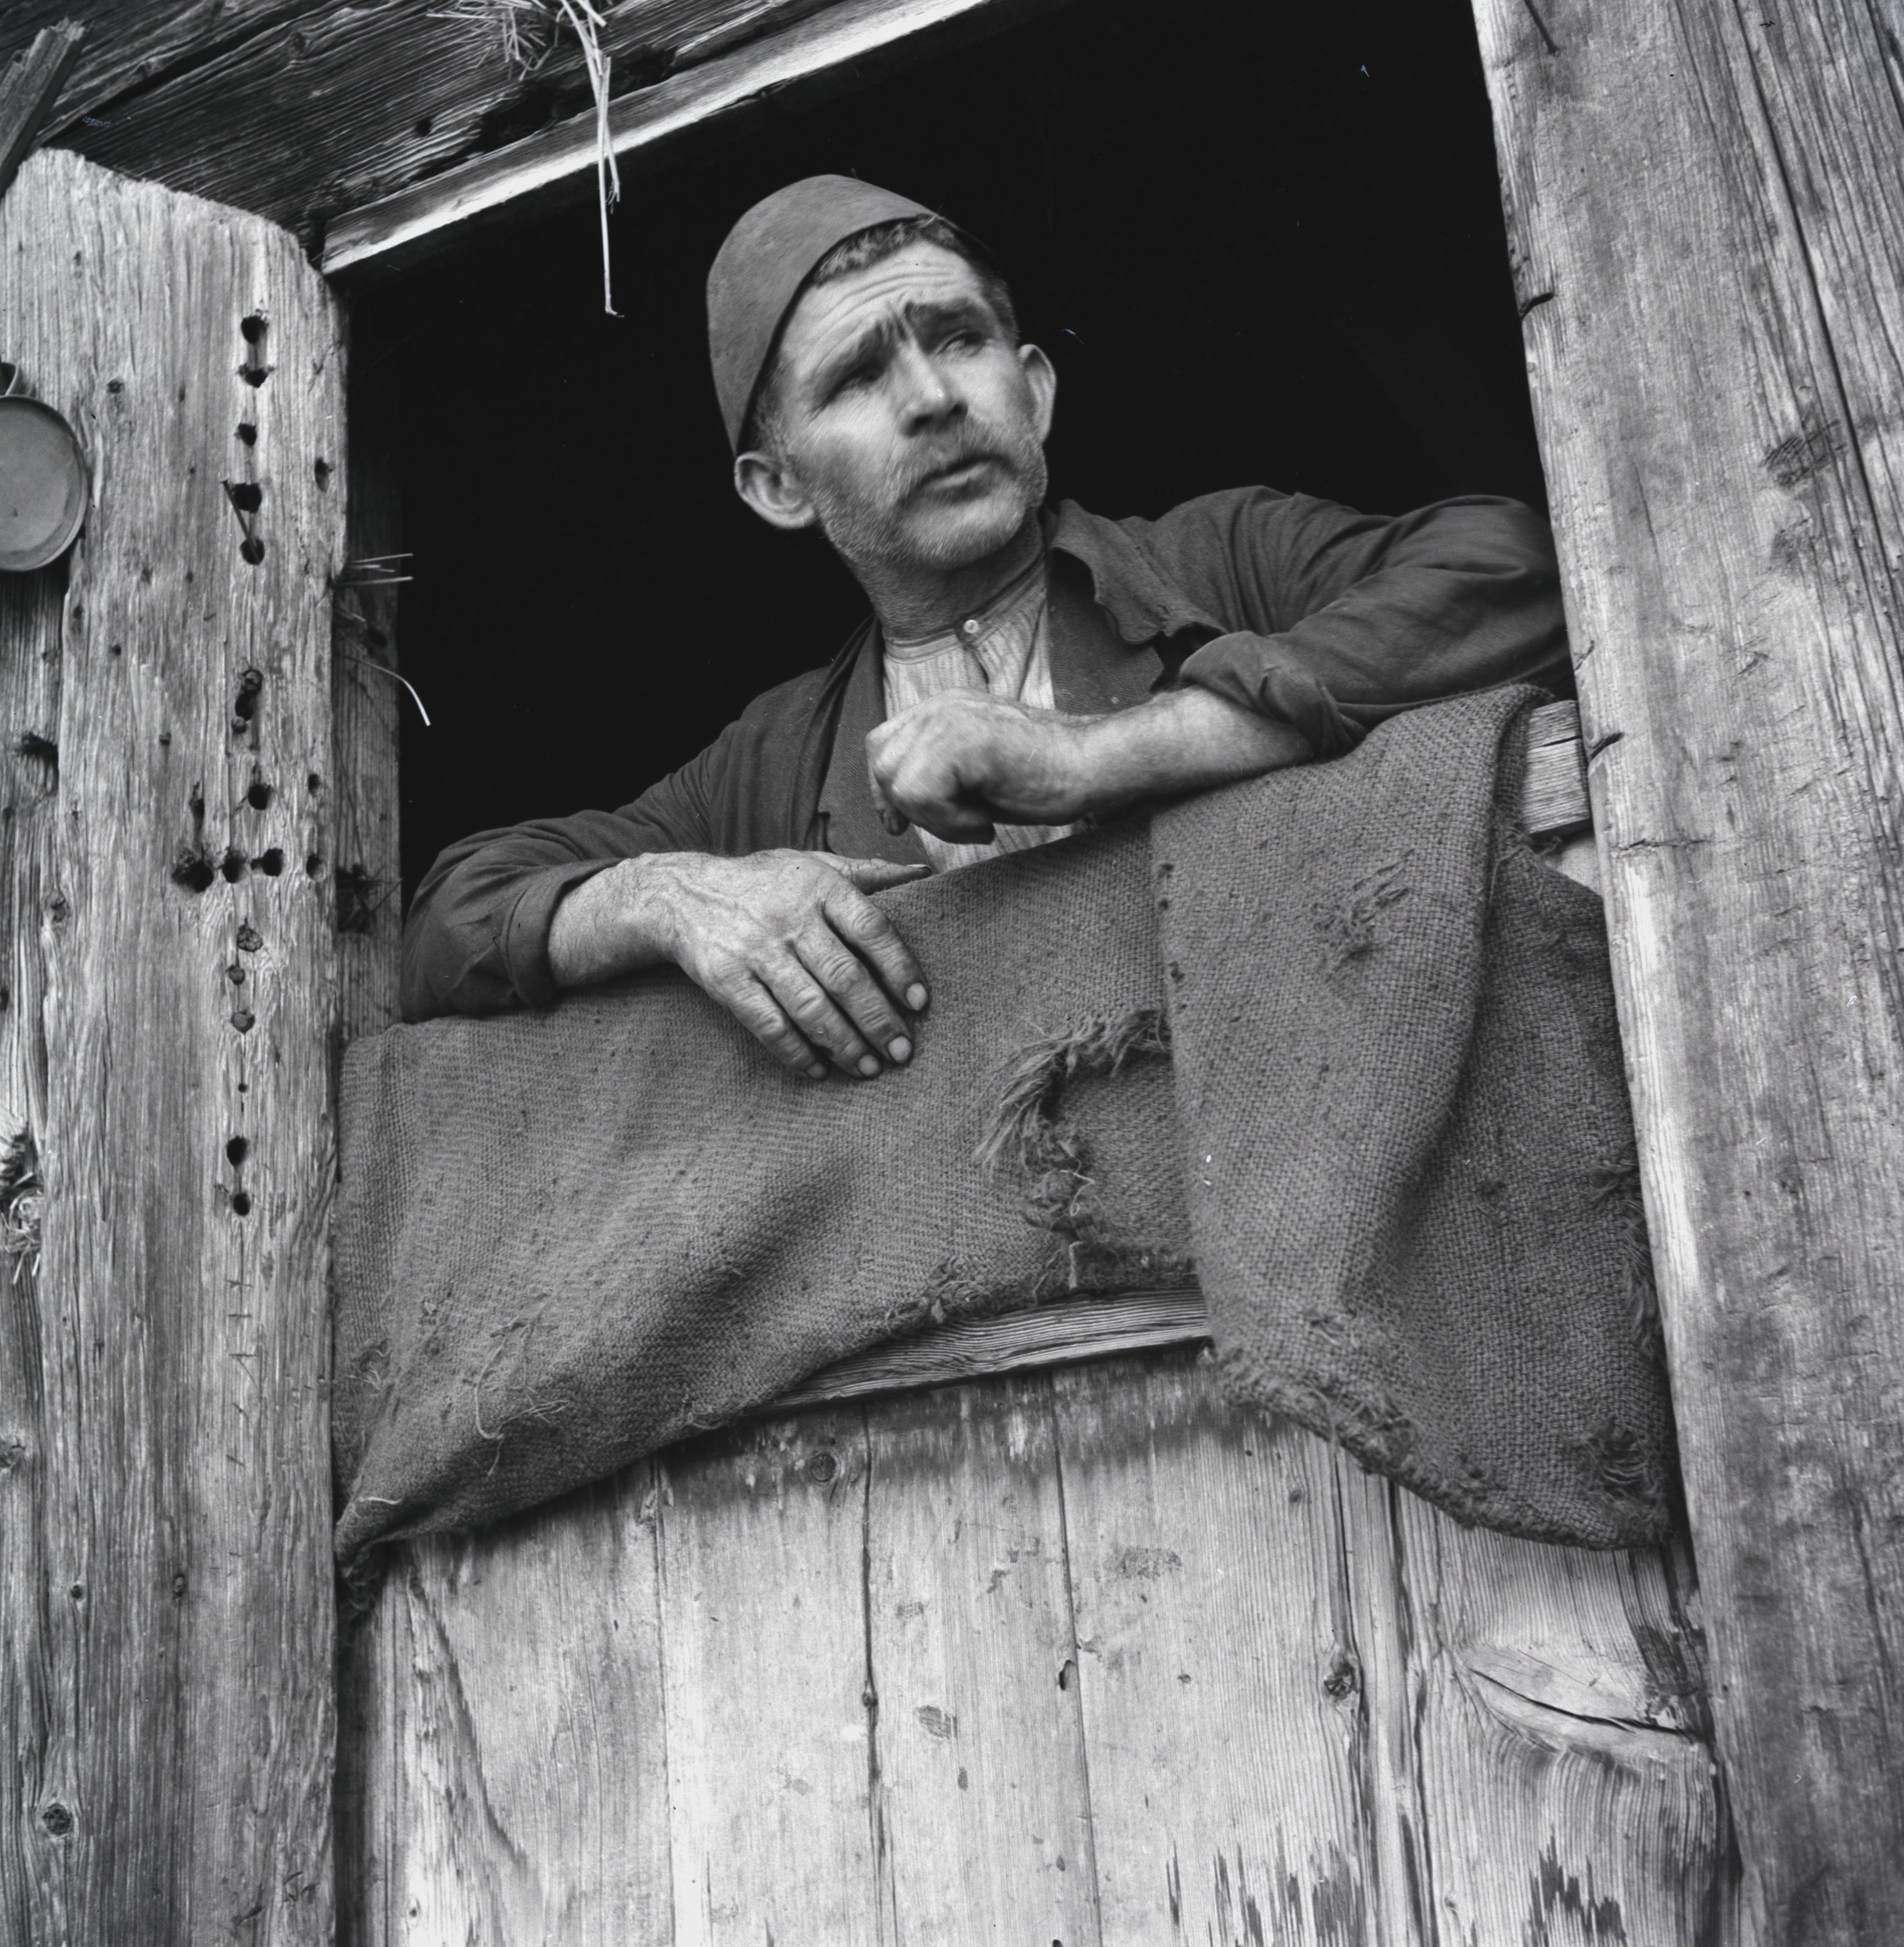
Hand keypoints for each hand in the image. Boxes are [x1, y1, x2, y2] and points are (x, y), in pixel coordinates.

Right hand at [549, 849, 930, 1078]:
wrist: (680, 895)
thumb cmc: (763, 883)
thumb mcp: (812, 864)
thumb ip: (867, 872)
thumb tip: (925, 872)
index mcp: (818, 886)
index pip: (870, 929)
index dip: (899, 968)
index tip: (920, 1003)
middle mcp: (788, 917)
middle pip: (844, 976)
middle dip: (878, 1020)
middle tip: (902, 1052)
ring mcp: (755, 950)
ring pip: (809, 1007)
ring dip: (843, 1044)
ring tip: (868, 1068)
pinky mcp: (726, 980)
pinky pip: (767, 1024)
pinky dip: (795, 1052)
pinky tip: (818, 1070)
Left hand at [866, 690, 1089, 841]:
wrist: (1093, 766)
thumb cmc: (1046, 778)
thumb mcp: (976, 774)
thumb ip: (936, 776)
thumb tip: (896, 807)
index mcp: (943, 709)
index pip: (882, 744)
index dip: (883, 789)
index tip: (898, 823)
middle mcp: (940, 706)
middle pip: (881, 762)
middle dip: (909, 807)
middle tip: (959, 824)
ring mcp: (949, 718)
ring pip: (897, 781)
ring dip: (934, 817)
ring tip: (978, 822)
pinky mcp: (961, 739)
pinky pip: (921, 794)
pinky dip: (950, 822)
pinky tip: (986, 822)